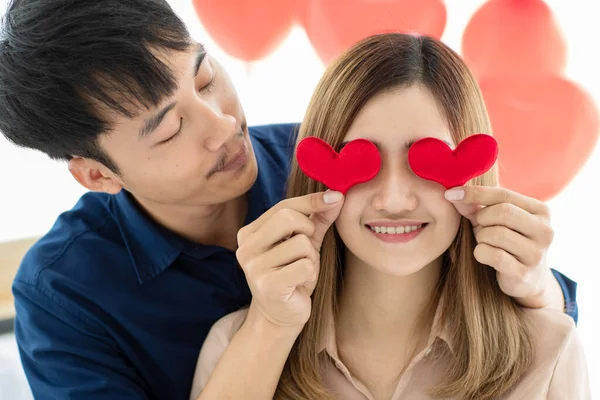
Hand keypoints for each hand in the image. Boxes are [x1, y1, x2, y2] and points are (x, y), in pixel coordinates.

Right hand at [236, 191, 343, 332]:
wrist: (281, 317)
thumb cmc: (292, 275)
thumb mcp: (305, 244)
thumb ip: (317, 219)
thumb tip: (336, 196)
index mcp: (249, 233)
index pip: (283, 206)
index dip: (311, 201)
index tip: (336, 197)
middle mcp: (246, 248)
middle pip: (288, 218)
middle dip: (308, 230)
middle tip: (307, 249)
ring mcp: (254, 267)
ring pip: (301, 244)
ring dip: (310, 257)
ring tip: (301, 271)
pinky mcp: (268, 286)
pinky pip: (304, 265)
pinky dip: (310, 273)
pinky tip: (301, 284)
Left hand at [445, 186, 562, 309]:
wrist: (526, 280)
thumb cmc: (506, 242)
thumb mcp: (493, 221)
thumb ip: (475, 207)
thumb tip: (452, 194)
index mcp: (541, 211)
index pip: (504, 194)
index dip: (475, 193)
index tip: (451, 194)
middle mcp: (545, 230)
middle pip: (503, 212)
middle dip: (482, 218)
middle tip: (479, 227)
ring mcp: (536, 253)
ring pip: (496, 234)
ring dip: (481, 237)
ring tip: (485, 242)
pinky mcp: (524, 274)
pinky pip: (493, 255)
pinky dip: (481, 253)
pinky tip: (485, 255)